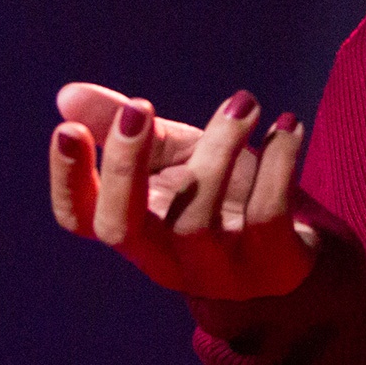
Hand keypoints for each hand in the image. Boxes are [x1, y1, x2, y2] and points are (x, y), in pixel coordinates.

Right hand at [48, 80, 318, 299]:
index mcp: (137, 228)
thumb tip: (67, 95)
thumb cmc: (223, 196)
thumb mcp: (176, 158)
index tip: (67, 128)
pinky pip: (267, 215)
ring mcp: (219, 269)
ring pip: (196, 220)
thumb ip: (127, 128)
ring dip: (218, 148)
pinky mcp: (272, 265)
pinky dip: (278, 164)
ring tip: (244, 102)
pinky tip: (288, 125)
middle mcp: (168, 258)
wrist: (299, 249)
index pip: (80, 218)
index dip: (67, 179)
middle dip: (123, 167)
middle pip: (122, 228)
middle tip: (138, 106)